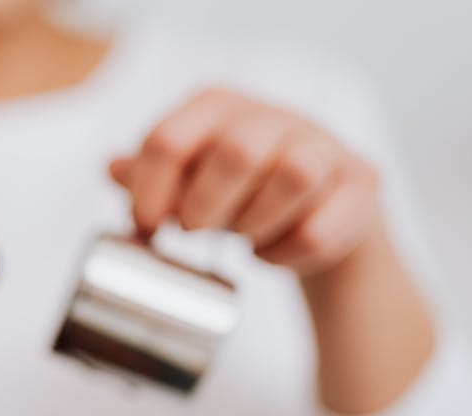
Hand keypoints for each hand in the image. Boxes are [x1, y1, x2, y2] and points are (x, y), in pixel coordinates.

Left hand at [109, 88, 381, 278]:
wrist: (319, 212)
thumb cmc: (240, 193)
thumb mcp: (187, 180)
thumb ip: (147, 175)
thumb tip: (112, 169)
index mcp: (219, 107)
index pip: (169, 139)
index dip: (147, 193)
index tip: (145, 228)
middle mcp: (274, 116)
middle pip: (237, 152)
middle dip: (206, 207)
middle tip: (196, 230)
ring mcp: (324, 145)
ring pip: (294, 177)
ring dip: (255, 224)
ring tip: (243, 236)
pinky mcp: (360, 185)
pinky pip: (321, 228)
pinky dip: (288, 253)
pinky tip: (275, 251)